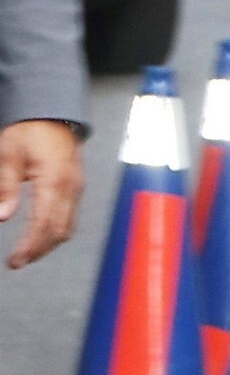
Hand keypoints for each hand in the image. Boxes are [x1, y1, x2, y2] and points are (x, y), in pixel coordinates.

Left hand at [0, 120, 83, 267]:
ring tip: (27, 252)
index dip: (30, 246)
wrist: (51, 113)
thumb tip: (2, 216)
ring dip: (48, 244)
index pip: (44, 223)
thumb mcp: (8, 154)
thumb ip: (5, 187)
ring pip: (67, 228)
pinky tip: (41, 235)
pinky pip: (70, 217)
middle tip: (17, 261)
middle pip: (58, 231)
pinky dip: (55, 231)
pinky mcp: (75, 188)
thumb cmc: (30, 129)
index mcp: (54, 180)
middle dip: (38, 250)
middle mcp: (70, 187)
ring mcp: (76, 188)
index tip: (16, 260)